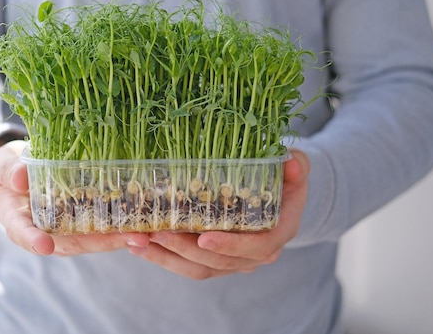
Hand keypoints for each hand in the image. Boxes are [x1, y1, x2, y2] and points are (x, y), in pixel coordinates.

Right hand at [0, 140, 149, 255]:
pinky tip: (144, 225)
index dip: (33, 240)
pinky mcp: (82, 224)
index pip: (23, 233)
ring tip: (145, 236)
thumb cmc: (10, 169)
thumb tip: (20, 177)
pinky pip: (101, 231)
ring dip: (118, 240)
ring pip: (91, 241)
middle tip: (129, 239)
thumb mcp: (5, 163)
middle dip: (100, 243)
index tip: (44, 246)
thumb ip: (10, 169)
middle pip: (71, 243)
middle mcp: (44, 233)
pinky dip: (121, 230)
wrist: (20, 175)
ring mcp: (65, 231)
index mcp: (18, 221)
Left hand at [128, 149, 309, 278]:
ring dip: (165, 257)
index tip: (203, 238)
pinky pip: (187, 265)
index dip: (230, 246)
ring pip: (198, 269)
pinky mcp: (214, 259)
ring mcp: (234, 260)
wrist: (279, 194)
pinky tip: (138, 244)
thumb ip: (296, 164)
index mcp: (278, 232)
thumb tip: (292, 163)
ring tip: (137, 241)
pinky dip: (162, 256)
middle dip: (184, 250)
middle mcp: (256, 253)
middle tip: (155, 232)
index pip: (256, 247)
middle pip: (218, 262)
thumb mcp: (295, 164)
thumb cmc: (285, 176)